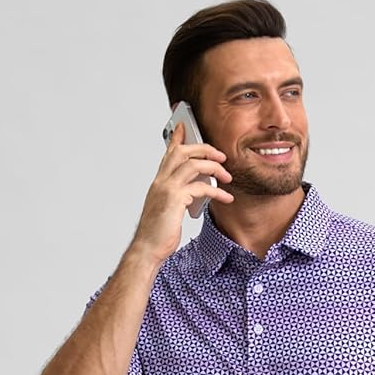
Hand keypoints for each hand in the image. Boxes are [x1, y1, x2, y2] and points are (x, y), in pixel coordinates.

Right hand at [130, 120, 235, 263]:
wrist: (148, 249)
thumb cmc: (157, 234)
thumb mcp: (167, 210)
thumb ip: (178, 196)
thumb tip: (194, 192)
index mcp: (159, 182)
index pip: (168, 153)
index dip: (177, 137)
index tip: (184, 125)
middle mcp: (161, 181)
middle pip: (182, 152)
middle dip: (203, 149)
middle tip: (220, 155)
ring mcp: (167, 189)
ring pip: (193, 164)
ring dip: (213, 167)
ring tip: (227, 176)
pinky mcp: (176, 199)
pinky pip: (201, 187)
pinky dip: (216, 191)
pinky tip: (226, 198)